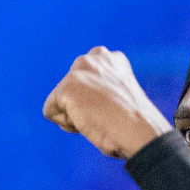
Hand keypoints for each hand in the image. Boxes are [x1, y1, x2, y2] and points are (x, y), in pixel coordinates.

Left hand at [43, 47, 171, 158]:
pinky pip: (50, 112)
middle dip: (80, 105)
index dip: (94, 102)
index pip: (85, 82)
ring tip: (98, 119)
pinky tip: (87, 123)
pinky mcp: (66, 88)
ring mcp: (78, 72)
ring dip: (74, 116)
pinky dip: (66, 124)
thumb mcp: (121, 98)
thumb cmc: (135, 126)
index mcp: (111, 59)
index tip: (113, 109)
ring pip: (60, 100)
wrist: (139, 131)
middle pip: (69, 88)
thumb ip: (103, 91)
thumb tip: (87, 105)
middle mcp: (93, 58)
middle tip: (105, 115)